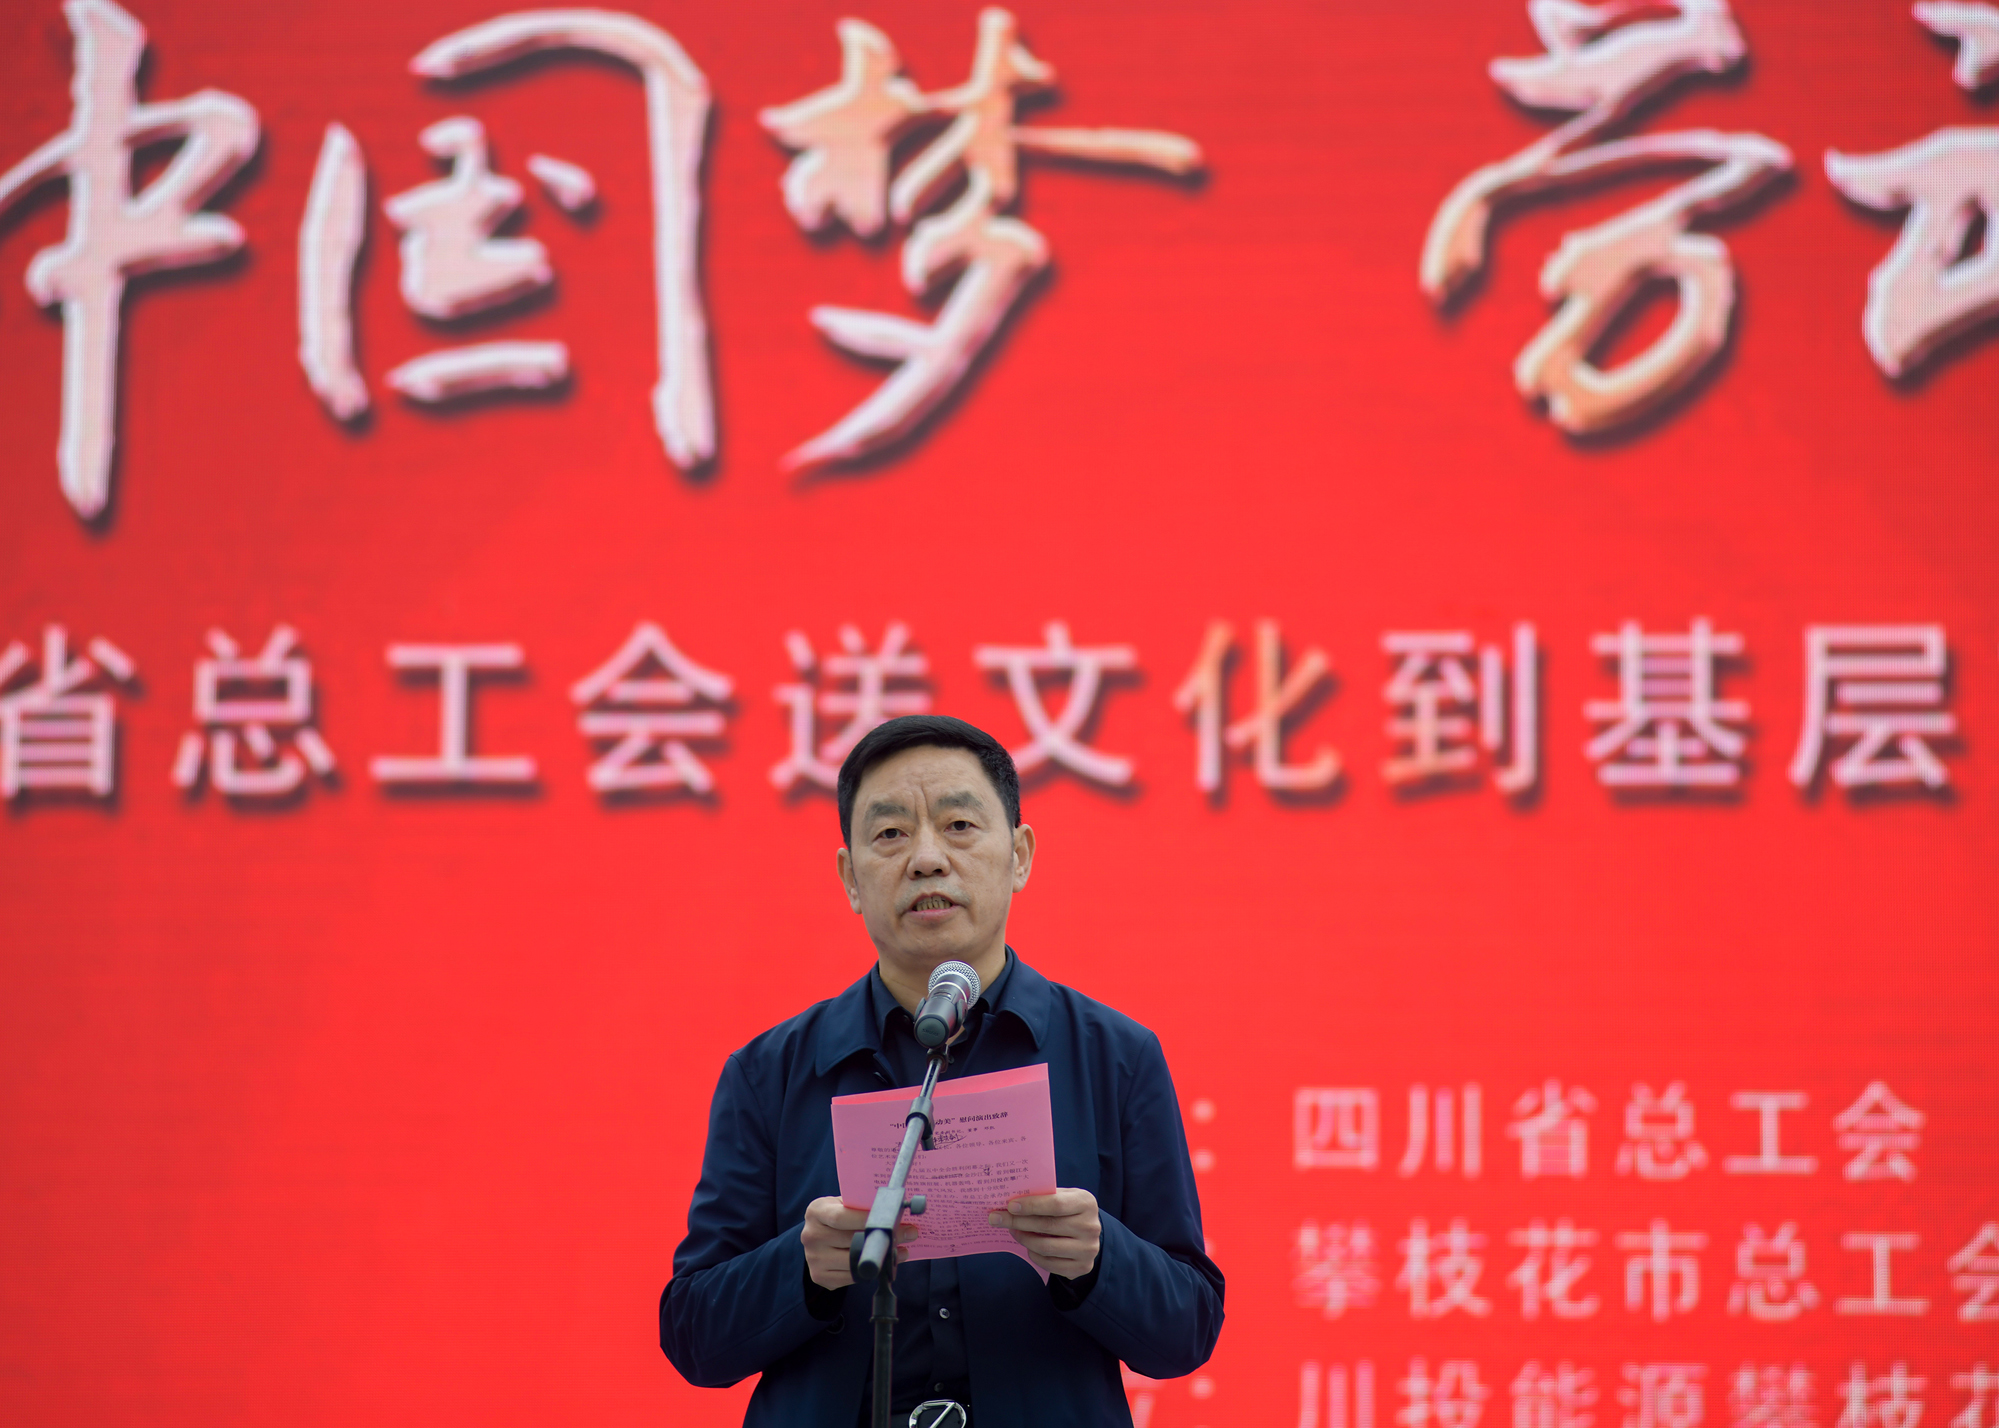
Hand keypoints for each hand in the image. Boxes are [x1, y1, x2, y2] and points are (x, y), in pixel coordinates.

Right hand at [801, 1195, 917, 1290]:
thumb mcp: (844, 1203)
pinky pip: (852, 1276)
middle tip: (909, 1233)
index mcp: (816, 1212)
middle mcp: (811, 1236)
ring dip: (881, 1257)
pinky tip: (885, 1264)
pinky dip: (871, 1271)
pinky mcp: (820, 1277)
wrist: (818, 1237)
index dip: (868, 1219)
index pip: (842, 1217)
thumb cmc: (837, 1216)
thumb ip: (863, 1205)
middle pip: (851, 1240)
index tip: (893, 1219)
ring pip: (853, 1261)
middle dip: (883, 1237)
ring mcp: (814, 1259)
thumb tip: (896, 1209)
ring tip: (900, 1250)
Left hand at [988, 1188, 1101, 1278]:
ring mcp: (1088, 1249)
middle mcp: (1091, 1227)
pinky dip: (1033, 1255)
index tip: (1010, 1206)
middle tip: (997, 1218)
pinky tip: (1027, 1246)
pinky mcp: (1082, 1267)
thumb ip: (1044, 1196)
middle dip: (1018, 1222)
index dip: (1031, 1205)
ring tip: (1013, 1231)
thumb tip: (1011, 1201)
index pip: (1055, 1204)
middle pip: (1047, 1225)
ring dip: (1024, 1238)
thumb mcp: (1064, 1196)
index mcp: (1086, 1203)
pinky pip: (1049, 1263)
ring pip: (1045, 1246)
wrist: (1088, 1233)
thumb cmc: (1069, 1210)